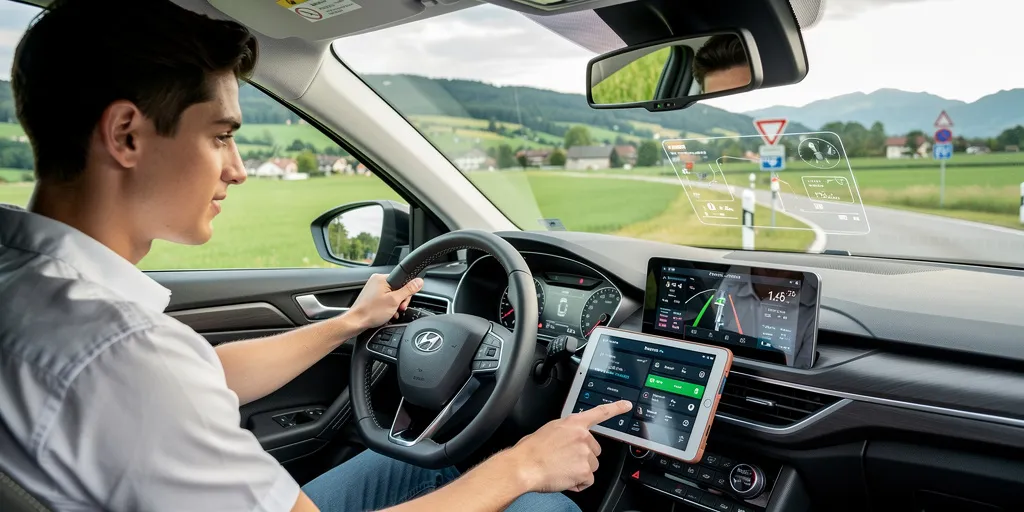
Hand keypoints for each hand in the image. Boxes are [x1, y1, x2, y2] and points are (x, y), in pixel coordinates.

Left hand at [346, 274, 423, 329]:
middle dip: (400, 301)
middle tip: (397, 309)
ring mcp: (374, 289)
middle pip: (398, 288)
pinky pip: (386, 299)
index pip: (403, 280)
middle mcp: (377, 281)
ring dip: (395, 306)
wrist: (356, 322)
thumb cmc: (371, 312)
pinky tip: (387, 314)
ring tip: (391, 313)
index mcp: (382, 278)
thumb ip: (408, 290)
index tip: (403, 302)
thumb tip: (419, 281)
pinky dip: (389, 307)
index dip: (406, 293)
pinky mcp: (372, 297)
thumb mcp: (394, 301)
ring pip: (393, 295)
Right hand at [503, 400, 631, 493]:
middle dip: (583, 457)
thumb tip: (568, 440)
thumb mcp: (549, 430)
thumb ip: (565, 432)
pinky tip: (564, 478)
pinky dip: (577, 483)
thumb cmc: (530, 450)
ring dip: (579, 471)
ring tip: (561, 469)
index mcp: (573, 423)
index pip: (599, 412)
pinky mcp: (585, 470)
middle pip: (594, 451)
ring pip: (591, 467)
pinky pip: (587, 481)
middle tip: (564, 460)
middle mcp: (582, 436)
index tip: (627, 405)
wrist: (524, 465)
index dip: (616, 408)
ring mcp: (585, 453)